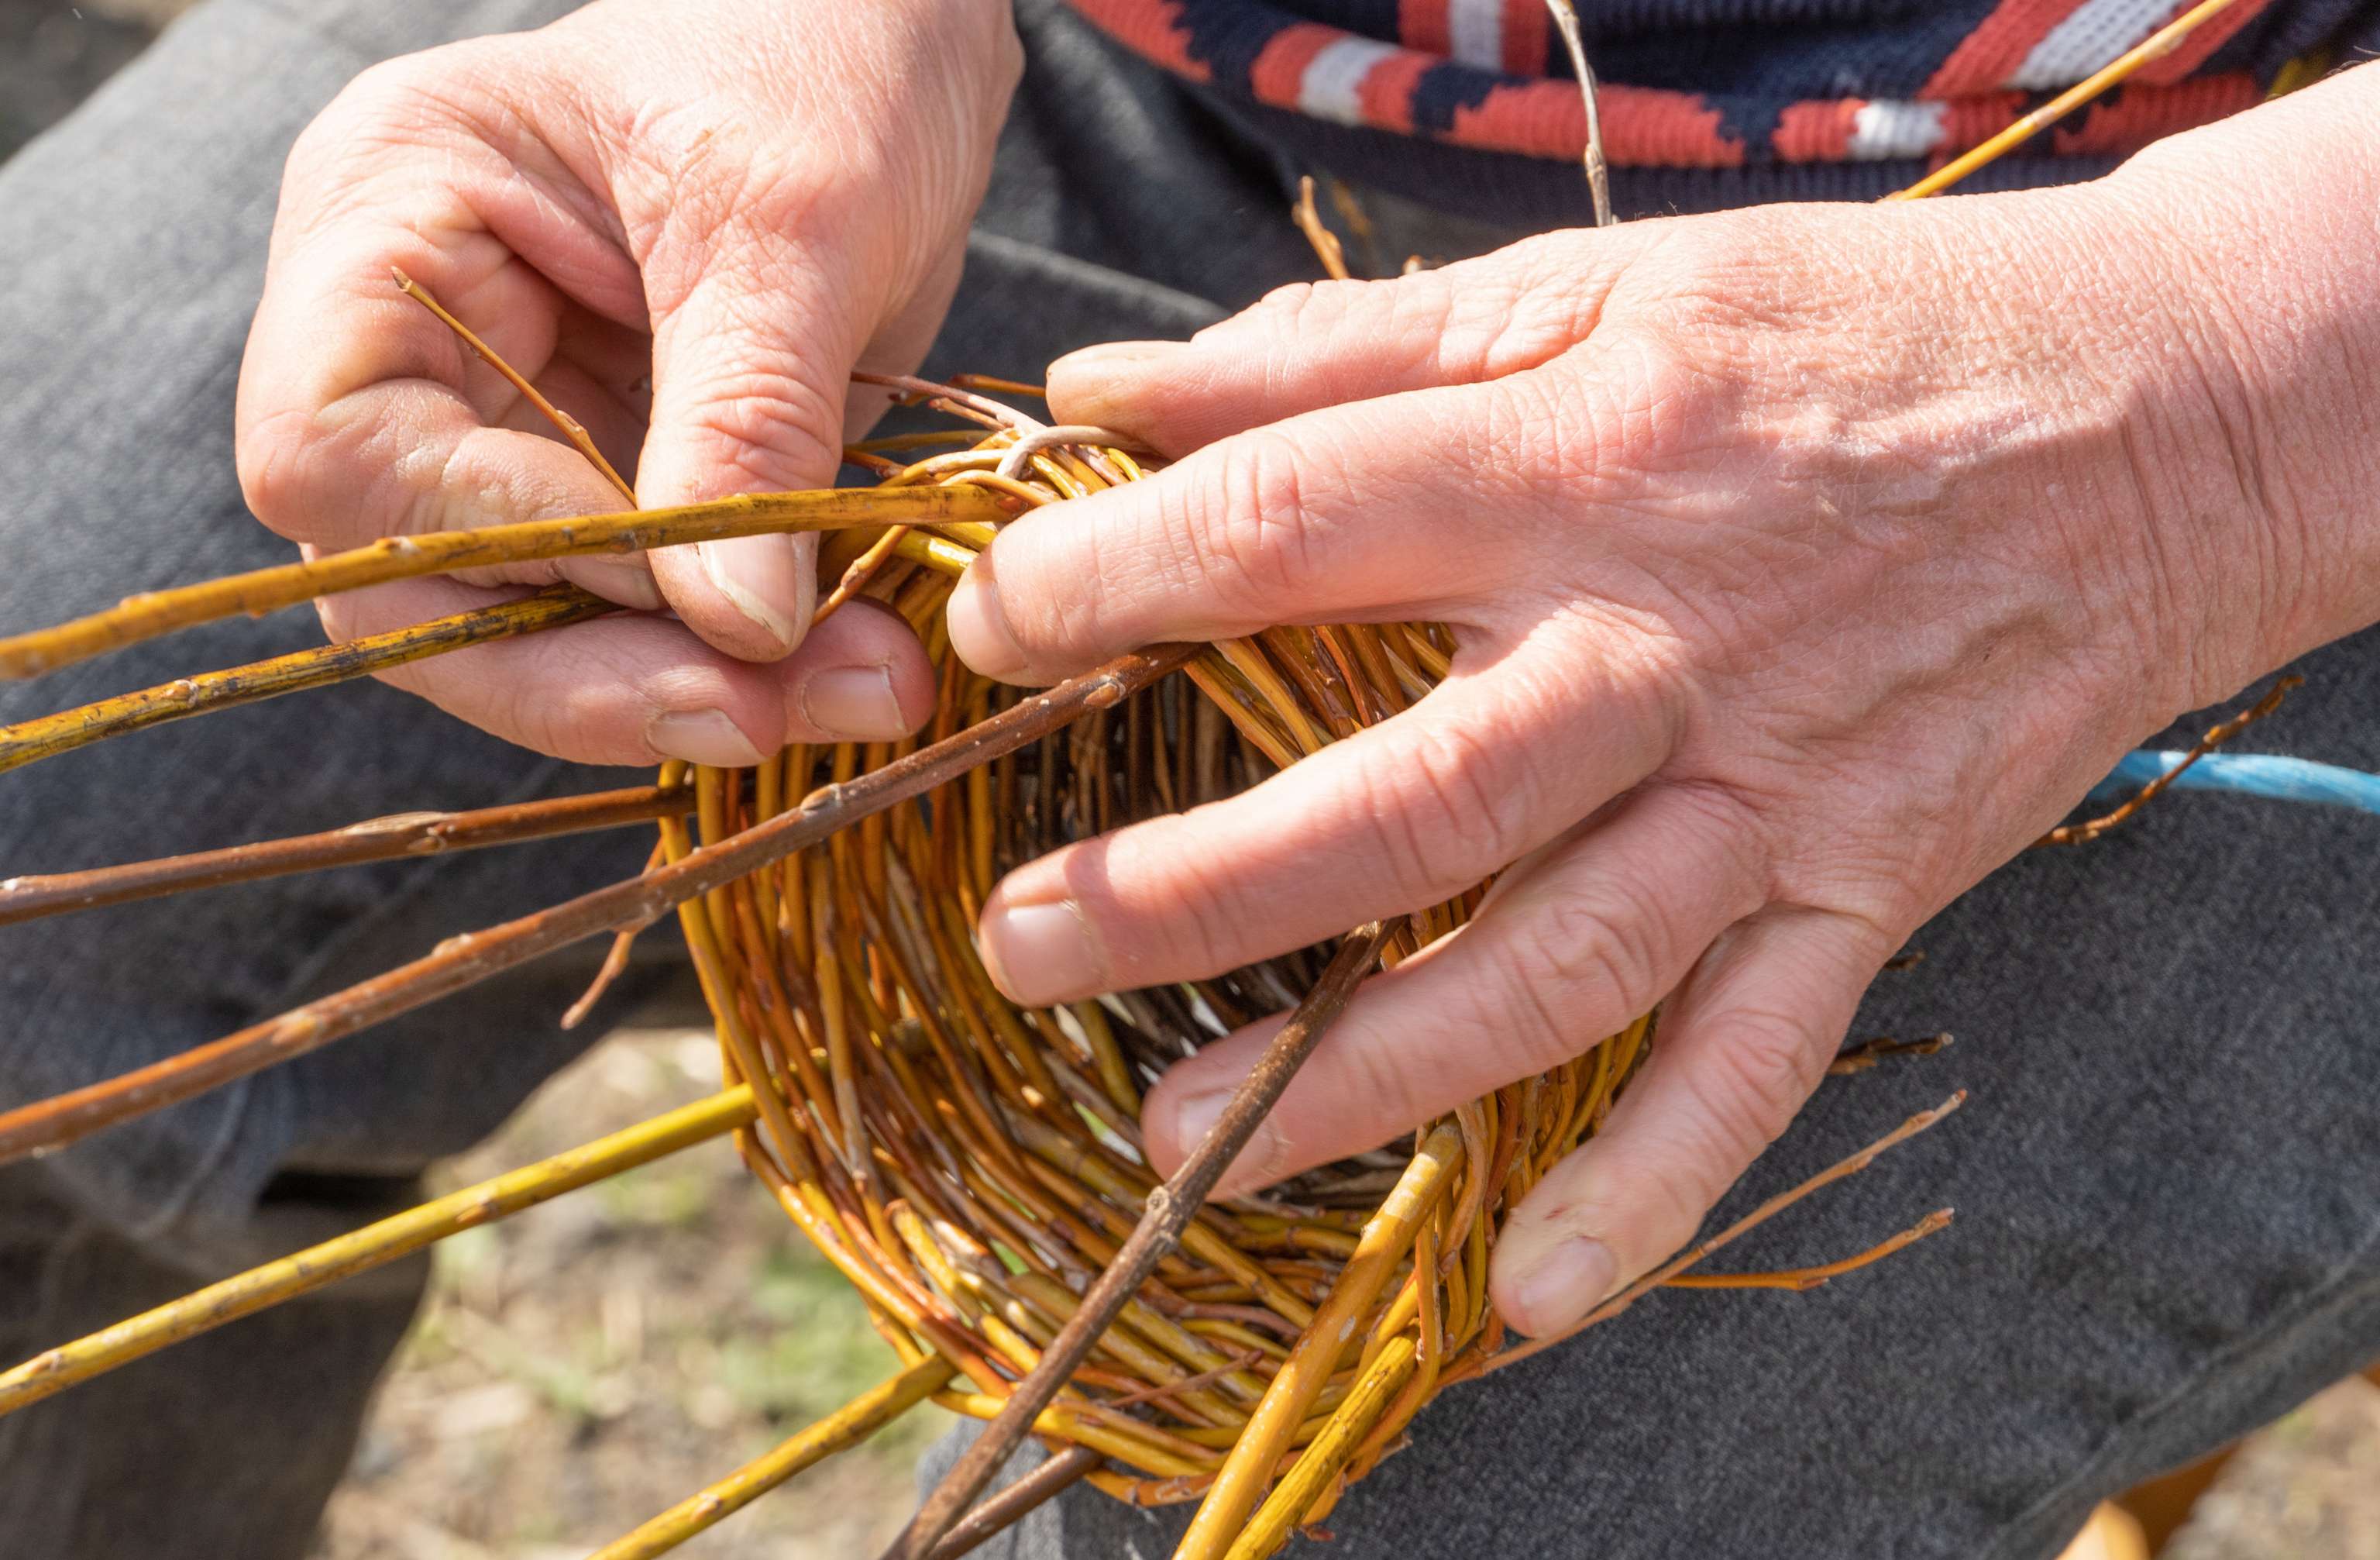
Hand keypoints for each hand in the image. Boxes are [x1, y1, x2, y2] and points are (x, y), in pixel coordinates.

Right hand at [235, 0, 1018, 762]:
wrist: (900, 26)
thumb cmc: (823, 44)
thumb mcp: (793, 215)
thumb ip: (748, 418)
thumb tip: (736, 634)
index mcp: (387, 218)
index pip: (340, 454)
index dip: (496, 546)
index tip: (683, 577)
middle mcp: (413, 336)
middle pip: (410, 581)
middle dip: (594, 670)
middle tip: (776, 713)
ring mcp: (507, 417)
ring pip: (519, 628)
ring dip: (680, 691)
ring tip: (861, 692)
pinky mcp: (611, 475)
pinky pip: (629, 617)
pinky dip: (733, 663)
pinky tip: (842, 676)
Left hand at [948, 153, 2327, 1338]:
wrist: (2166, 415)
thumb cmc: (1846, 331)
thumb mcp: (1596, 280)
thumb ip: (1344, 341)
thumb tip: (1104, 390)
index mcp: (1569, 459)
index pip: (1289, 526)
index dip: (1109, 581)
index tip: (986, 638)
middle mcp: (1657, 640)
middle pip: (1398, 795)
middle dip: (1187, 887)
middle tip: (1016, 941)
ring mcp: (1766, 785)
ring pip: (1545, 963)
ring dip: (1356, 1075)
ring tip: (1171, 1142)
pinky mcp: (1863, 883)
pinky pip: (1753, 1062)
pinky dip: (1648, 1188)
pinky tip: (1524, 1296)